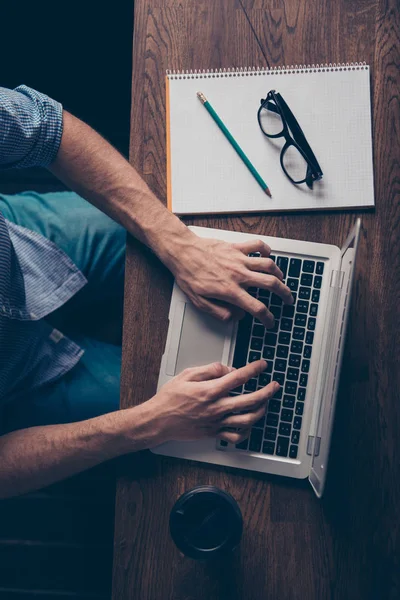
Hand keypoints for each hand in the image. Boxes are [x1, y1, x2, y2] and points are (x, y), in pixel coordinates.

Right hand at [143, 360, 279, 444]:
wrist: (158, 421)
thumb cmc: (170, 398)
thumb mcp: (186, 375)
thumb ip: (209, 370)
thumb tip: (227, 369)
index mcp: (210, 391)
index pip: (239, 378)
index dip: (254, 369)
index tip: (262, 365)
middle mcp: (216, 407)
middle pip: (250, 400)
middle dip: (267, 392)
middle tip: (274, 386)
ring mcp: (216, 422)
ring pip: (248, 419)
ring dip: (261, 410)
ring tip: (266, 403)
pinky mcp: (214, 433)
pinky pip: (236, 436)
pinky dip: (247, 431)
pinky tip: (250, 424)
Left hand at [167, 233, 292, 327]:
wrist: (182, 252)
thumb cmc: (189, 275)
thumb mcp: (200, 302)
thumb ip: (220, 312)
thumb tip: (236, 317)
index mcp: (230, 291)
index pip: (257, 307)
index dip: (267, 318)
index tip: (270, 322)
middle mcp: (239, 275)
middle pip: (271, 284)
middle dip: (284, 294)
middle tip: (288, 299)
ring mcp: (239, 260)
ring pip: (268, 265)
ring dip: (278, 273)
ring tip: (281, 278)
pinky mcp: (236, 247)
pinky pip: (257, 245)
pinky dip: (265, 249)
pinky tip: (267, 253)